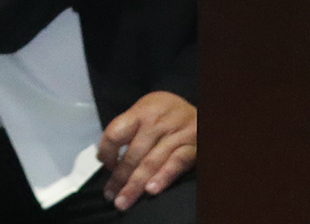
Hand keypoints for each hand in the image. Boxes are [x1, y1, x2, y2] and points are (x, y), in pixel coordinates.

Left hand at [98, 90, 196, 209]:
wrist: (204, 113)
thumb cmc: (169, 115)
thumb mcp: (148, 110)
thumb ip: (130, 128)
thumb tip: (107, 155)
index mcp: (142, 112)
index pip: (116, 132)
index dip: (107, 152)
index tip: (106, 165)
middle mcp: (157, 123)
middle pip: (133, 153)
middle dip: (119, 177)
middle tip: (110, 194)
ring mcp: (175, 135)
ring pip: (151, 162)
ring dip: (135, 184)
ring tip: (124, 200)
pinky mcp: (192, 148)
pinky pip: (175, 164)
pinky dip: (163, 177)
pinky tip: (151, 190)